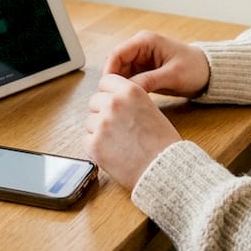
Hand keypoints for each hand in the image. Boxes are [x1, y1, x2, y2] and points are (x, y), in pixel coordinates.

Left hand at [83, 74, 180, 189]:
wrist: (164, 168)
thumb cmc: (163, 143)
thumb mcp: (150, 109)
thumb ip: (129, 101)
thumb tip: (111, 100)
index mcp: (130, 91)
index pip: (105, 81)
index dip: (108, 93)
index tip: (111, 102)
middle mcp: (113, 103)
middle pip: (95, 101)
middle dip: (102, 112)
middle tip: (117, 127)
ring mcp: (101, 123)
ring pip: (90, 121)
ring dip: (99, 130)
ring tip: (118, 142)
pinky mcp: (94, 144)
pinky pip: (87, 139)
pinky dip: (96, 146)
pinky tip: (113, 152)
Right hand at [104, 30, 209, 97]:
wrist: (208, 73)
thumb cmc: (194, 69)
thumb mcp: (172, 75)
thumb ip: (149, 80)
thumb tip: (127, 90)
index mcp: (145, 41)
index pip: (117, 54)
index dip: (110, 72)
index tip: (108, 90)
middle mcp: (139, 48)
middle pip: (116, 65)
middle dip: (113, 82)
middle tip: (114, 100)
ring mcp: (140, 60)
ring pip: (120, 75)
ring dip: (120, 87)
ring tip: (121, 103)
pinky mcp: (143, 71)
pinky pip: (129, 80)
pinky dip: (128, 90)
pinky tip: (129, 102)